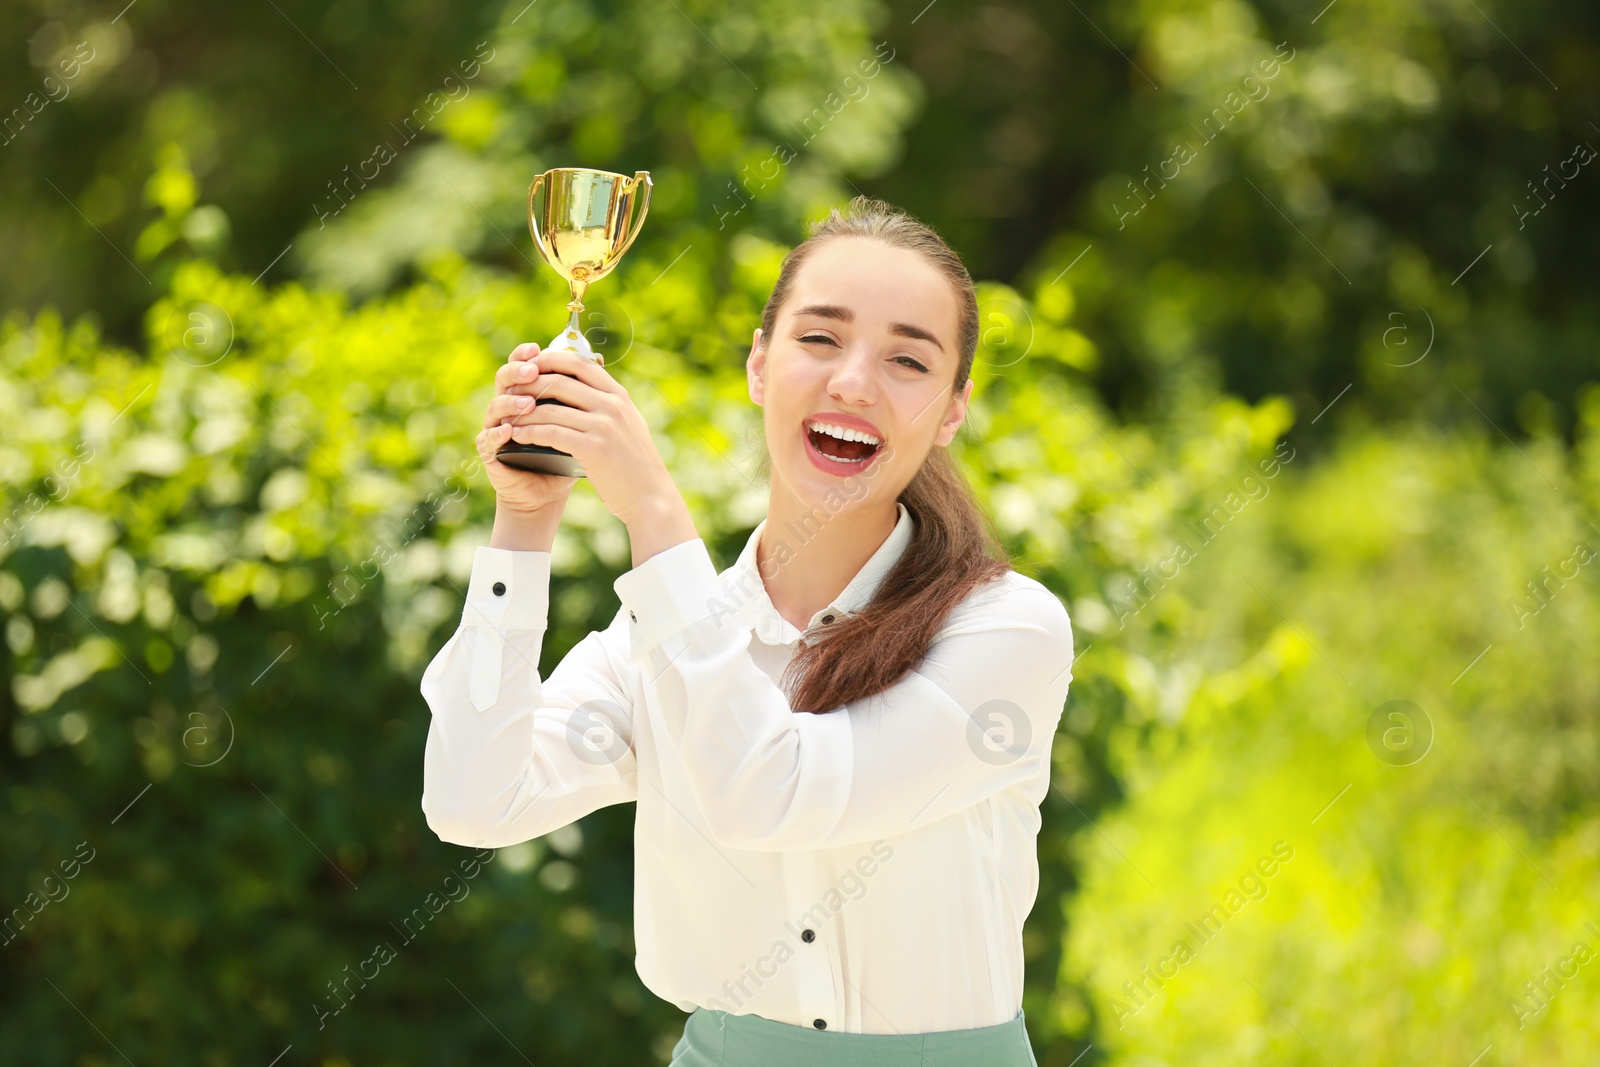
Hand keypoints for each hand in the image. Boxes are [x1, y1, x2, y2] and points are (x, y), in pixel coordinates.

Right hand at [477, 342, 578, 516]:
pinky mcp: (490, 453)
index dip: (525, 355)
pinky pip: (487, 440)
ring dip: (510, 402)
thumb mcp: (578, 422)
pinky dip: (497, 434)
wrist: (551, 492)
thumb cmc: (567, 454)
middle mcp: (508, 407)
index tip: (537, 348)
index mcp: (527, 394)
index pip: (522, 366)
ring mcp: (496, 428)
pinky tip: (509, 430)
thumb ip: (581, 395)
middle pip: (504, 379)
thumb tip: (599, 360)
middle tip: (532, 371)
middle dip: (517, 371)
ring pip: (495, 407)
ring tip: (527, 403)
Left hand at [505, 348, 691, 537]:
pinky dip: (530, 433)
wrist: (650, 496)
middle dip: (530, 384)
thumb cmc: (635, 464)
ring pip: (551, 409)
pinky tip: (517, 437)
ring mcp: (603, 426)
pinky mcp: (593, 449)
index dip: (550, 359)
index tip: (531, 365)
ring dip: (524, 412)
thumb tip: (584, 386)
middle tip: (511, 391)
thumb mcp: (628, 424)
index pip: (580, 363)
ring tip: (508, 417)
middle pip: (560, 381)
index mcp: (619, 396)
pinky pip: (551, 433)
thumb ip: (609, 404)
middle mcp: (612, 406)